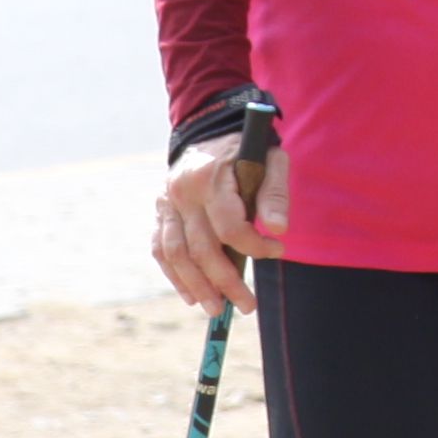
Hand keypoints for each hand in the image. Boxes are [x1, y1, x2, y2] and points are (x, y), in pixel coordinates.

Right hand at [153, 141, 280, 310]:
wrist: (209, 128)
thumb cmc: (247, 148)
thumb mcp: (271, 159)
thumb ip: (275, 193)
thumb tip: (279, 231)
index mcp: (211, 177)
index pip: (229, 226)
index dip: (254, 246)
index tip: (277, 251)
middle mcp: (182, 192)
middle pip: (201, 248)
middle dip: (225, 281)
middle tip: (247, 305)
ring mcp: (165, 202)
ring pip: (176, 254)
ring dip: (197, 286)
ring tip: (217, 309)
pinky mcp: (158, 211)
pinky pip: (160, 249)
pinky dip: (174, 275)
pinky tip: (191, 295)